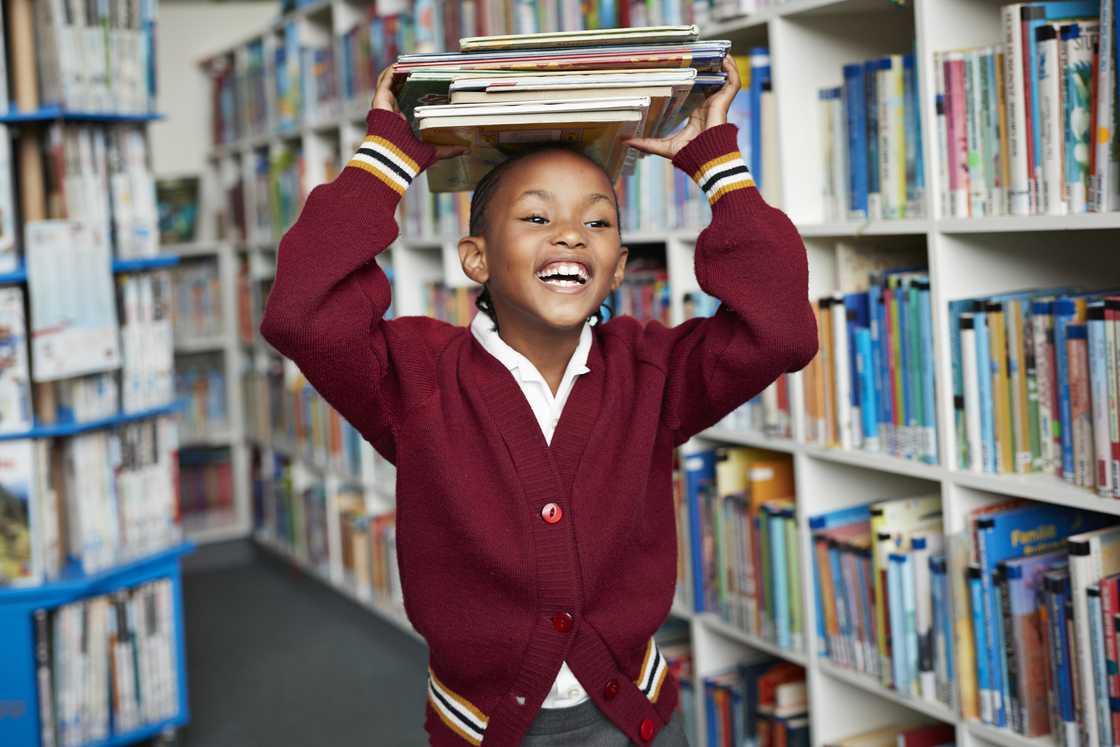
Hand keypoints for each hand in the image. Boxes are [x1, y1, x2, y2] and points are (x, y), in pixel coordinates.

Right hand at [372, 67, 466, 161]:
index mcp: (401, 122)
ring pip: (390, 81)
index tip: (430, 81)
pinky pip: (385, 80)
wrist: (393, 161)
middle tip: (423, 67)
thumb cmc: (409, 159)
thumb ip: (449, 149)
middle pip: (399, 88)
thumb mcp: (434, 151)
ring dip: (400, 70)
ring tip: (413, 61)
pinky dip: (393, 70)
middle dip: (409, 76)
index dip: (417, 89)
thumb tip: (467, 150)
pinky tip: (403, 64)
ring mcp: (384, 105)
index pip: (408, 100)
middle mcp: (391, 112)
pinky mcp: (380, 100)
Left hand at [622, 55, 741, 158]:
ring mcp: (717, 103)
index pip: (696, 92)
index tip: (685, 67)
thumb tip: (625, 141)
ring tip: (718, 51)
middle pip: (711, 82)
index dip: (694, 79)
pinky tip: (726, 59)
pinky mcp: (725, 102)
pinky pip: (733, 83)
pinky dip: (732, 70)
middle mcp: (708, 106)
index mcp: (696, 113)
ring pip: (724, 80)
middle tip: (701, 53)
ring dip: (723, 66)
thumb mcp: (663, 145)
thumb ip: (646, 143)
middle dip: (709, 68)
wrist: (705, 158)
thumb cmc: (689, 154)